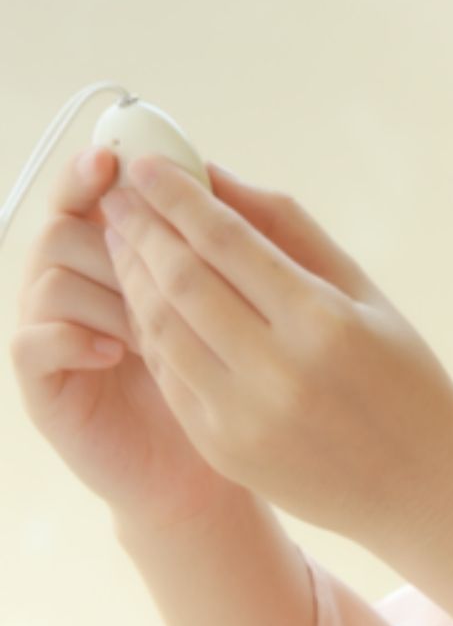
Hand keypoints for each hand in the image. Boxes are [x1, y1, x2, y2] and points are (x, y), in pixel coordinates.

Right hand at [11, 148, 246, 531]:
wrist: (209, 466)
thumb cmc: (235, 370)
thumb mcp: (246, 294)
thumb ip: (228, 232)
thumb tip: (207, 169)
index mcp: (123, 252)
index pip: (92, 193)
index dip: (95, 171)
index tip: (115, 159)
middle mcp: (82, 283)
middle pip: (63, 226)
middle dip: (110, 235)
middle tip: (151, 256)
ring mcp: (58, 332)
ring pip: (49, 278)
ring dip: (104, 290)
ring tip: (151, 321)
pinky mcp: (46, 385)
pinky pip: (33, 342)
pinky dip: (75, 337)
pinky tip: (121, 351)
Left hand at [99, 157, 452, 543]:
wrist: (418, 484)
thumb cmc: (402, 374)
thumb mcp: (365, 292)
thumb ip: (291, 232)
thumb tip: (221, 180)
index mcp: (324, 321)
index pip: (228, 243)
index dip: (180, 198)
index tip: (150, 165)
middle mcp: (278, 370)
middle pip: (183, 282)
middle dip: (143, 230)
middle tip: (118, 195)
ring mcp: (242, 416)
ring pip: (162, 330)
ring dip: (134, 278)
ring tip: (122, 240)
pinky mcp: (222, 449)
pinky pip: (169, 376)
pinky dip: (149, 331)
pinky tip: (143, 300)